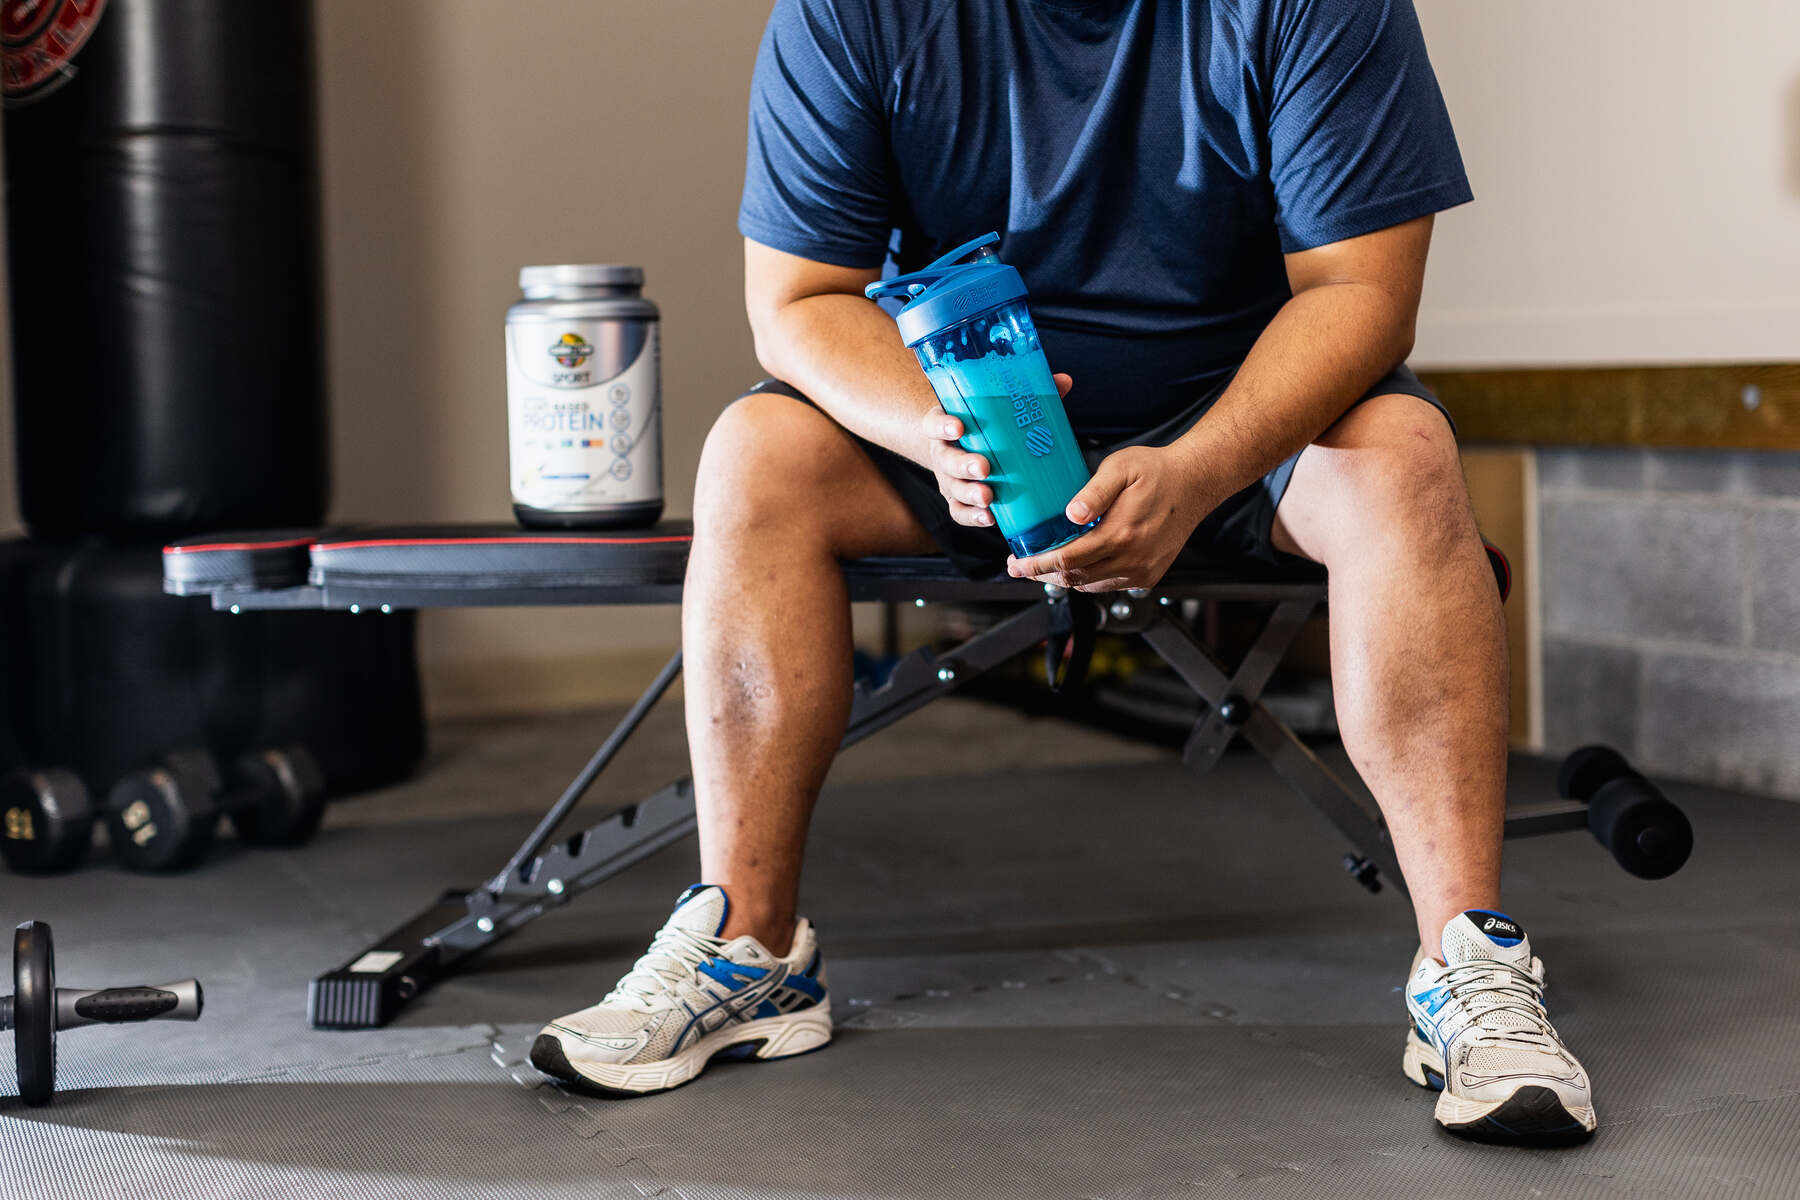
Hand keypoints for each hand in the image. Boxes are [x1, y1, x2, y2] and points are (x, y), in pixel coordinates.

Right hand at [922, 373, 1072, 528]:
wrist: (963, 444)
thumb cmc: (984, 423)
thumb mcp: (996, 406)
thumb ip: (1027, 394)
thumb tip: (1063, 381)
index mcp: (946, 424)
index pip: (934, 422)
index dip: (943, 425)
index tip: (959, 426)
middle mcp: (942, 452)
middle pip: (945, 460)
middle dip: (963, 465)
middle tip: (983, 467)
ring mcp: (948, 478)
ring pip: (953, 488)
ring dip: (970, 493)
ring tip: (988, 497)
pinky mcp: (956, 499)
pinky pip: (959, 511)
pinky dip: (973, 516)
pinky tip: (990, 517)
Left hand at [1007, 442, 1216, 591]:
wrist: (1195, 483)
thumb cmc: (1157, 472)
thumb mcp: (1120, 468)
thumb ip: (1093, 492)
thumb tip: (1070, 514)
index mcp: (1121, 534)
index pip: (1067, 560)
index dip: (1037, 565)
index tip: (1016, 564)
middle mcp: (1132, 559)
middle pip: (1075, 578)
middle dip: (1043, 574)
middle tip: (1021, 566)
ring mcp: (1142, 571)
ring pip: (1091, 585)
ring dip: (1066, 577)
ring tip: (1046, 564)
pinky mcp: (1149, 575)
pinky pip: (1109, 584)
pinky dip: (1089, 578)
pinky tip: (1079, 562)